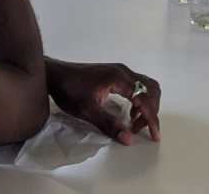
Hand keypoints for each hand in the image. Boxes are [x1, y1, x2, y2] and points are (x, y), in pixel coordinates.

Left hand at [45, 60, 160, 144]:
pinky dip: (140, 99)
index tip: (154, 136)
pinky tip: (129, 112)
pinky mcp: (114, 73)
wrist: (54, 75)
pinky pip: (136, 84)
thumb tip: (128, 138)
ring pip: (145, 85)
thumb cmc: (69, 91)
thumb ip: (109, 124)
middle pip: (150, 89)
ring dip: (146, 104)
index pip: (145, 98)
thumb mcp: (87, 111)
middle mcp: (122, 71)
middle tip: (139, 129)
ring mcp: (118, 70)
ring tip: (134, 122)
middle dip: (151, 111)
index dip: (152, 119)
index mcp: (118, 78)